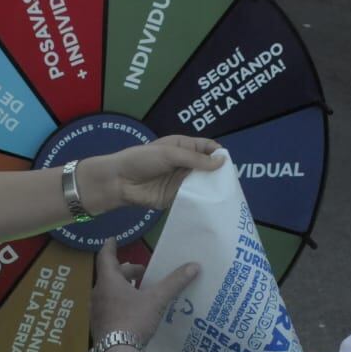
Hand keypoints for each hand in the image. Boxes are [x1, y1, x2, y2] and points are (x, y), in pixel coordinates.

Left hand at [90, 134, 222, 212]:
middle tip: (231, 182)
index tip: (227, 163)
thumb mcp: (169, 153)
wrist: (119, 181)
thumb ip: (195, 158)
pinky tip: (213, 204)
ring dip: (212, 188)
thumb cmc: (142, 160)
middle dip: (219, 173)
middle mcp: (185, 164)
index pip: (208, 148)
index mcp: (184, 146)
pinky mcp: (177, 198)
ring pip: (203, 183)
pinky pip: (193, 198)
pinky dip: (202, 201)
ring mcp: (182, 181)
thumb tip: (222, 162)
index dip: (218, 153)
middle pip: (208, 167)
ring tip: (226, 194)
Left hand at [90, 239, 199, 344]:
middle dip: (126, 272)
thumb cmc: (134, 320)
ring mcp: (97, 311)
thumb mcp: (157, 299)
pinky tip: (134, 311)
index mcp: (108, 281)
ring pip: (109, 292)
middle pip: (111, 276)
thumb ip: (175, 282)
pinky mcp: (100, 326)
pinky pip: (109, 307)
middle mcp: (98, 293)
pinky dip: (120, 303)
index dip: (110, 247)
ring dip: (123, 288)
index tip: (113, 239)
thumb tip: (194, 265)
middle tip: (142, 272)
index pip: (106, 257)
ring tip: (140, 291)